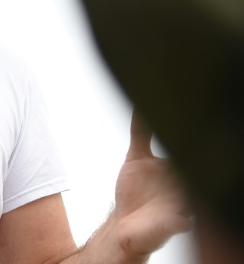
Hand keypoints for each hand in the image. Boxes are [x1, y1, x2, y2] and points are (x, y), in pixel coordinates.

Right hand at [113, 111, 191, 257]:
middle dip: (192, 132)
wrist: (129, 228)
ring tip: (165, 101)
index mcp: (189, 189)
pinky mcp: (139, 160)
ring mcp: (159, 165)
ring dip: (166, 120)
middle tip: (195, 112)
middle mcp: (177, 174)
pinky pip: (140, 135)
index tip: (206, 142)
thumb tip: (185, 223)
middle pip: (186, 147)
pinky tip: (139, 104)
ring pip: (166, 135)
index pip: (199, 168)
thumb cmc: (150, 234)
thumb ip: (171, 225)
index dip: (203, 156)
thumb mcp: (160, 232)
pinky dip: (140, 120)